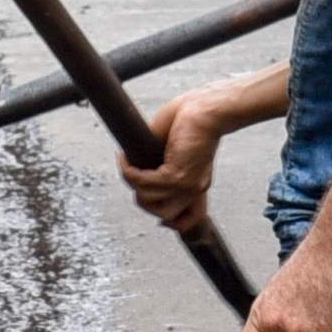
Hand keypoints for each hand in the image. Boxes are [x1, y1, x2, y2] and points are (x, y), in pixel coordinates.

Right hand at [122, 88, 232, 236]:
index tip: (155, 212)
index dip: (170, 222)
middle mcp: (194, 189)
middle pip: (161, 215)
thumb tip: (136, 167)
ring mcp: (186, 185)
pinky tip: (124, 158)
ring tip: (126, 165)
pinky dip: (128, 171)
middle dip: (141, 198)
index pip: (190, 220)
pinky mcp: (176, 174)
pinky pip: (143, 182)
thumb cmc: (193, 119)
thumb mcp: (178, 148)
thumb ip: (161, 163)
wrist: (208, 108)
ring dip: (131, 184)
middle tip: (132, 175)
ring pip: (148, 201)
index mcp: (197, 184)